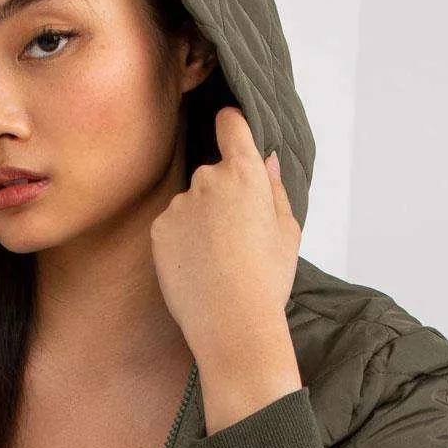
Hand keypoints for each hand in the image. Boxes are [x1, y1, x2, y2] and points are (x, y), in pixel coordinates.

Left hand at [149, 105, 300, 364]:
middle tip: (239, 235)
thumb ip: (275, 189)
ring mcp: (179, 204)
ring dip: (201, 220)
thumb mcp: (288, 231)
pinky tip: (198, 268)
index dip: (232, 125)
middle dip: (224, 194)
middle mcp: (207, 179)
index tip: (231, 129)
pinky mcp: (159, 229)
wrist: (231, 323)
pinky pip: (173, 226)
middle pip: (213, 174)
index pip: (231, 125)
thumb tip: (266, 162)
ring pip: (192, 204)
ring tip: (218, 260)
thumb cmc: (267, 278)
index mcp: (245, 173)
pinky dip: (182, 241)